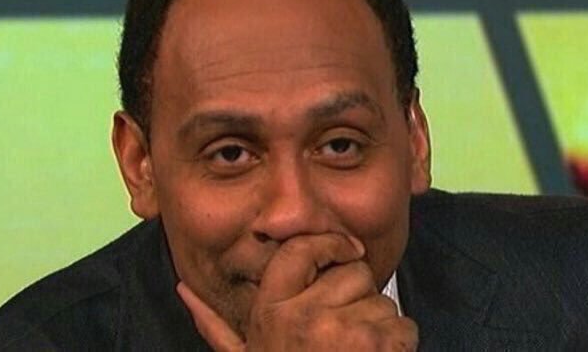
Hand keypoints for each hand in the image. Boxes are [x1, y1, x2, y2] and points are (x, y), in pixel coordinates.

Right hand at [177, 233, 417, 350]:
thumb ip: (215, 327)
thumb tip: (183, 292)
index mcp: (270, 311)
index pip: (300, 249)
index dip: (329, 245)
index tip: (345, 252)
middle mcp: (303, 316)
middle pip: (354, 272)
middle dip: (358, 299)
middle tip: (342, 337)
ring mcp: (340, 331)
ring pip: (382, 301)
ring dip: (379, 328)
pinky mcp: (377, 345)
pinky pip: (404, 326)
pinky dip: (400, 346)